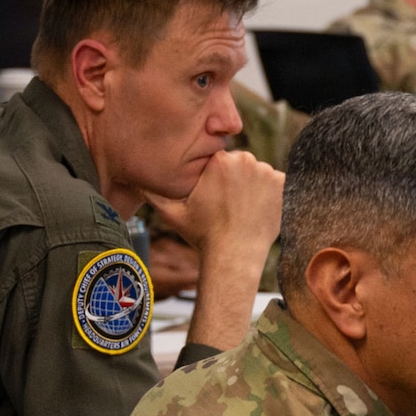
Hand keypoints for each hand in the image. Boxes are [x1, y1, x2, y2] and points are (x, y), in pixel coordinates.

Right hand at [148, 152, 283, 352]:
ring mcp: (267, 171)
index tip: (214, 196)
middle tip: (228, 205)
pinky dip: (270, 194)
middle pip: (239, 164)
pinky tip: (257, 210)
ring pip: (257, 173)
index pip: (218, 160)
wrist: (234, 255)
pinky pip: (276, 182)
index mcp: (218, 161)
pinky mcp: (283, 184)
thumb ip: (151, 191)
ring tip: (242, 210)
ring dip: (252, 186)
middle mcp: (245, 160)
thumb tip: (131, 177)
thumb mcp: (171, 212)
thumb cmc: (202, 234)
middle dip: (234, 180)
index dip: (214, 178)